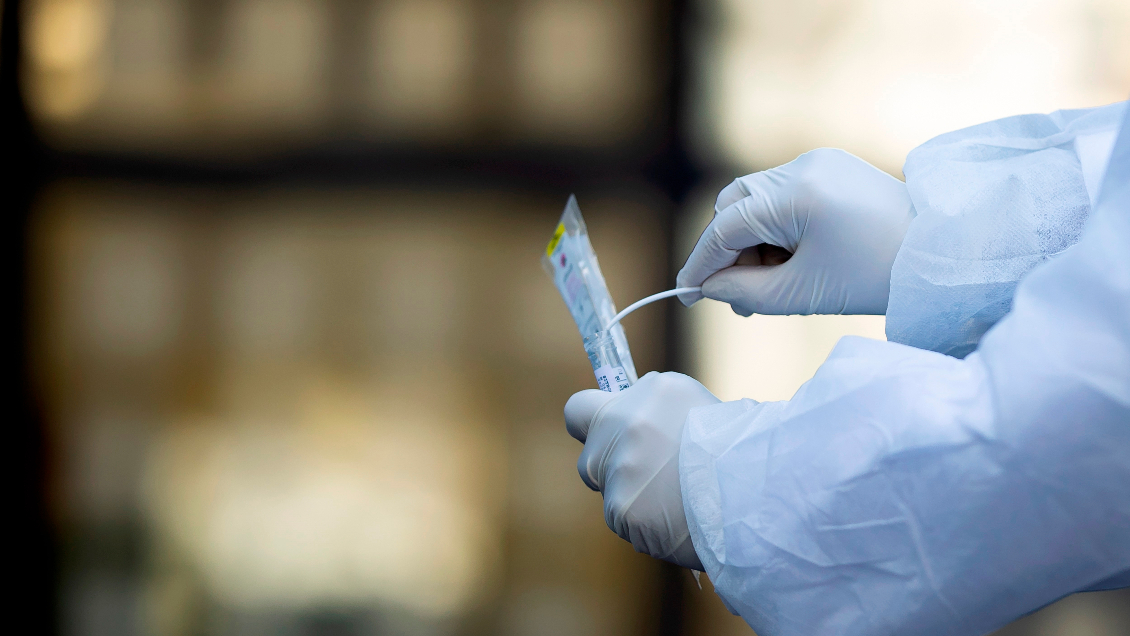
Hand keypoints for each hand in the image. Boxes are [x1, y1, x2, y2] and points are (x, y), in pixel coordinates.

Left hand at [564, 372, 719, 569]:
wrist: (749, 483)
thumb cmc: (724, 436)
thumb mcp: (682, 397)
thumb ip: (642, 406)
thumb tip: (626, 416)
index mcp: (625, 405)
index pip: (576, 409)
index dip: (588, 422)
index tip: (603, 431)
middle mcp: (612, 438)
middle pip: (591, 459)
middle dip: (615, 466)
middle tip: (655, 470)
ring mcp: (615, 478)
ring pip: (612, 492)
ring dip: (634, 495)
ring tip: (678, 495)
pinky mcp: (623, 514)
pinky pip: (625, 520)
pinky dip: (645, 521)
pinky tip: (677, 515)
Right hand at [676, 148, 914, 315]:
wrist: (937, 252)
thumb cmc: (873, 277)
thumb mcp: (801, 294)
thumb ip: (743, 292)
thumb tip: (707, 288)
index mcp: (796, 194)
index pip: (725, 226)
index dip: (702, 262)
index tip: (687, 293)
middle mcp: (802, 166)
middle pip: (734, 205)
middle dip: (727, 250)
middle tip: (737, 296)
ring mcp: (817, 160)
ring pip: (754, 198)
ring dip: (750, 239)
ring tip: (770, 281)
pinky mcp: (830, 164)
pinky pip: (781, 193)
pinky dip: (774, 225)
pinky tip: (791, 257)